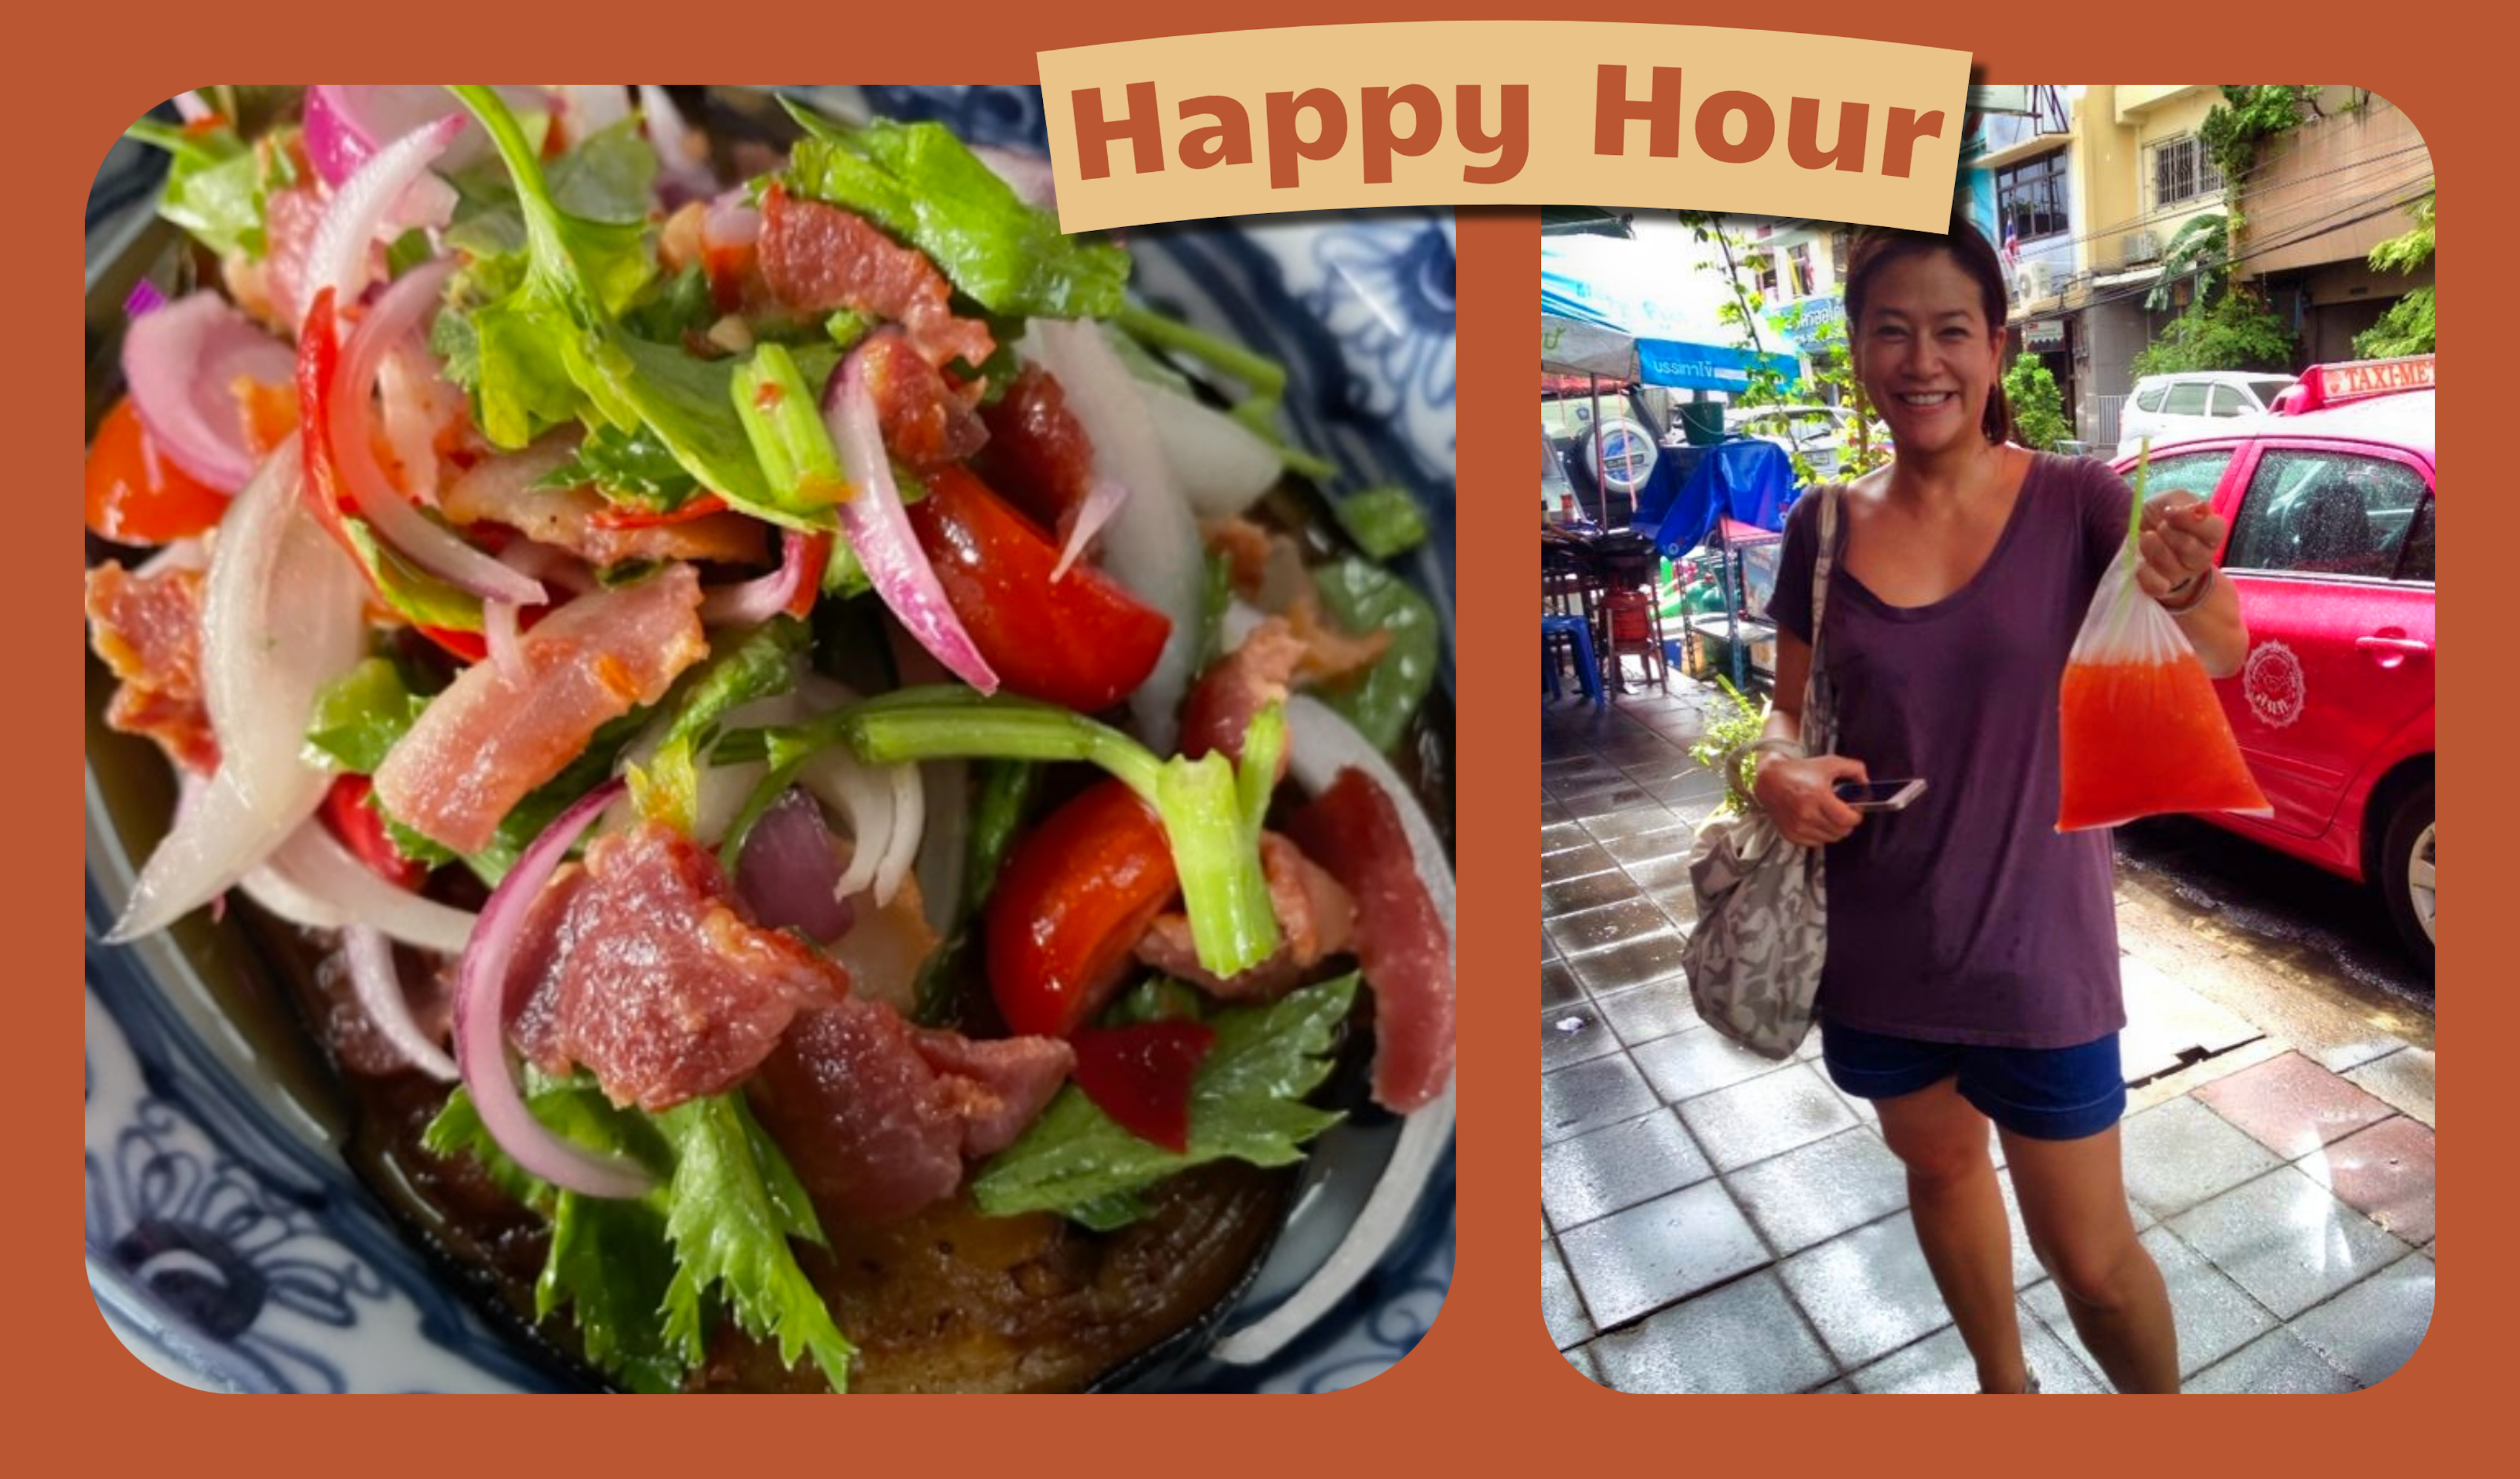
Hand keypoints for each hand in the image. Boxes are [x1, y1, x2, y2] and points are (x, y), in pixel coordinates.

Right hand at [1753, 753, 1869, 847]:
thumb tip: (1866, 784)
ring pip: (1830, 839)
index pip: (1847, 819)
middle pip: (1841, 831)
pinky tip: (1818, 821)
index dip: (1856, 815)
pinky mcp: (1791, 835)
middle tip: (1844, 812)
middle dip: (1847, 822)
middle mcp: (1806, 814)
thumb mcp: (1830, 763)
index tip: (1855, 809)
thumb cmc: (1799, 771)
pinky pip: (1816, 843)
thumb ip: (1854, 769)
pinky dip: (1821, 834)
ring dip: (1835, 829)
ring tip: (1830, 815)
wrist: (1770, 780)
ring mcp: (1798, 826)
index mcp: (1817, 796)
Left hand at [2136, 493, 2227, 604]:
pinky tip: (2140, 562)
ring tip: (2146, 538)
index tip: (2169, 512)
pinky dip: (2145, 572)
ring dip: (2152, 547)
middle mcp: (2200, 556)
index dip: (2192, 521)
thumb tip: (2200, 508)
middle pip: (2190, 548)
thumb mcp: (2172, 500)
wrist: (2137, 537)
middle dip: (2167, 533)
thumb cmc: (2159, 517)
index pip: (2215, 530)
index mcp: (2209, 534)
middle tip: (2159, 526)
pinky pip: (2157, 585)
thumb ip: (2184, 502)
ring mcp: (2182, 574)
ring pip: (2171, 565)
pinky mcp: (2162, 587)